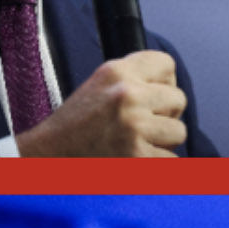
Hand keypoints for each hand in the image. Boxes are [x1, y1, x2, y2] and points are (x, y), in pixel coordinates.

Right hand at [15, 49, 185, 156]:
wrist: (49, 157)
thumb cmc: (75, 125)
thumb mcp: (99, 85)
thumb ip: (133, 79)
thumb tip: (171, 86)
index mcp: (116, 72)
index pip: (166, 64)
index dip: (164, 82)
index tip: (153, 95)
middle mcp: (127, 95)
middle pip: (179, 99)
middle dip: (166, 114)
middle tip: (142, 124)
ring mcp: (134, 126)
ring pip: (179, 131)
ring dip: (162, 141)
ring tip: (135, 142)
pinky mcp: (138, 156)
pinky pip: (171, 159)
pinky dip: (156, 164)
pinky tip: (133, 159)